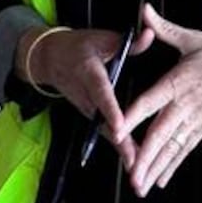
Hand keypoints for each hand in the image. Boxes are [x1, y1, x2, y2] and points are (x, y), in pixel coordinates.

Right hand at [19, 26, 148, 163]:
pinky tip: (134, 161)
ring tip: (139, 168)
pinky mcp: (90, 116)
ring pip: (105, 132)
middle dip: (120, 142)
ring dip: (121, 150)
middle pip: (104, 122)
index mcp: (88, 73)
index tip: (120, 126)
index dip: (110, 111)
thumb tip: (150, 34)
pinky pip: (106, 132)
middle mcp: (86, 96)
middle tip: (136, 160)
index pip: (101, 94)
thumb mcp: (101, 38)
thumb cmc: (79, 46)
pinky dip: (120, 147)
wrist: (51, 59)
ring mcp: (87, 109)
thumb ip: (128, 42)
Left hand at [116, 4, 201, 195]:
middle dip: (144, 155)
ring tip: (140, 186)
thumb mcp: (193, 38)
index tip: (118, 130)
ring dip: (156, 167)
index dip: (134, 115)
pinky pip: (186, 150)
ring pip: (173, 148)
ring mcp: (197, 120)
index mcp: (180, 81)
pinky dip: (173, 166)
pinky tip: (160, 181)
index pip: (152, 100)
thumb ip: (164, 28)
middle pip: (162, 133)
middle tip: (129, 174)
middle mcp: (186, 105)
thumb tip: (143, 10)